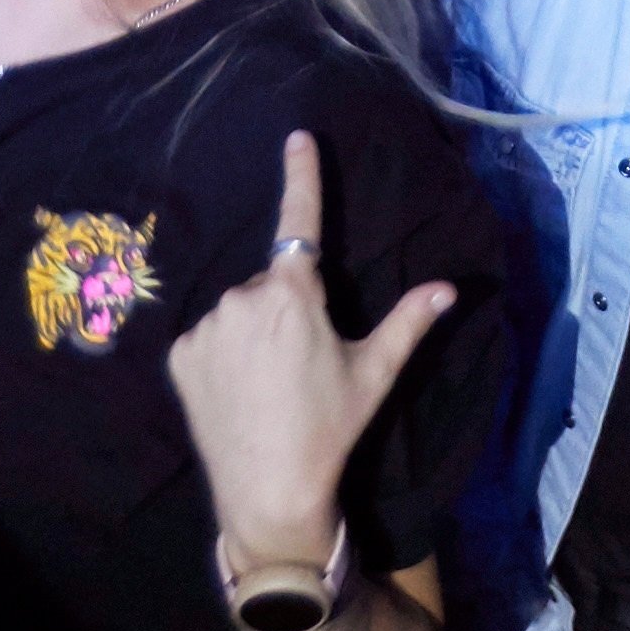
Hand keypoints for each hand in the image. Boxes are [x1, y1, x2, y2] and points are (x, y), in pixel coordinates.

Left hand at [166, 132, 464, 574]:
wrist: (269, 492)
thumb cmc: (330, 428)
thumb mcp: (374, 373)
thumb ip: (409, 322)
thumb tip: (450, 287)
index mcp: (294, 292)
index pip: (300, 220)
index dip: (302, 175)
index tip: (297, 137)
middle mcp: (243, 297)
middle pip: (270, 284)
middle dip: (285, 307)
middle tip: (301, 361)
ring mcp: (206, 327)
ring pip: (237, 311)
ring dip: (252, 331)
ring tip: (269, 384)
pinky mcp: (179, 357)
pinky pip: (207, 339)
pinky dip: (221, 355)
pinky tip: (237, 392)